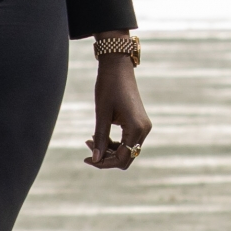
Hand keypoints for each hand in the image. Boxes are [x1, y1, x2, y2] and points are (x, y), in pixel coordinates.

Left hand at [85, 52, 149, 169]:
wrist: (118, 67)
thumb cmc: (108, 87)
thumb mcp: (102, 114)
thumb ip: (100, 138)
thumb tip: (95, 159)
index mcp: (136, 128)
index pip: (122, 158)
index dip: (104, 163)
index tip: (87, 159)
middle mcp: (144, 130)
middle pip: (126, 157)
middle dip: (106, 157)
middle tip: (88, 147)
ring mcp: (143, 127)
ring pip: (127, 150)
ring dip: (109, 149)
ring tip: (91, 139)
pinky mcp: (139, 123)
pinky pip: (128, 141)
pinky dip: (114, 142)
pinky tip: (99, 135)